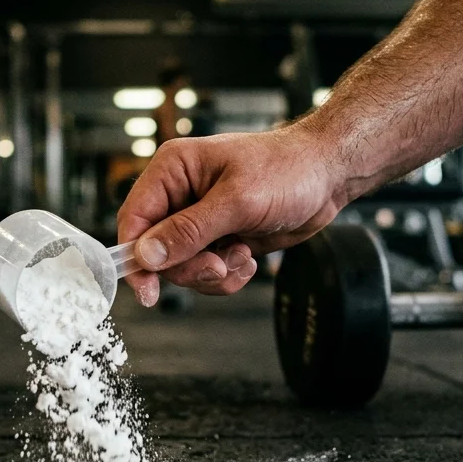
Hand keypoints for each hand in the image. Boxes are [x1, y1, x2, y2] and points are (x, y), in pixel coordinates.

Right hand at [117, 124, 345, 305]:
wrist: (327, 177)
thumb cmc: (288, 170)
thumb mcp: (237, 201)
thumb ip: (189, 231)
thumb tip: (146, 255)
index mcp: (173, 170)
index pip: (135, 219)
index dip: (136, 257)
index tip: (147, 291)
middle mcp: (180, 195)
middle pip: (157, 252)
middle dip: (189, 267)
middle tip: (219, 266)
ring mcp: (199, 220)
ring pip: (182, 267)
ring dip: (213, 274)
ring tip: (242, 257)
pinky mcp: (219, 239)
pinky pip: (206, 272)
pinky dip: (227, 276)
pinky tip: (249, 260)